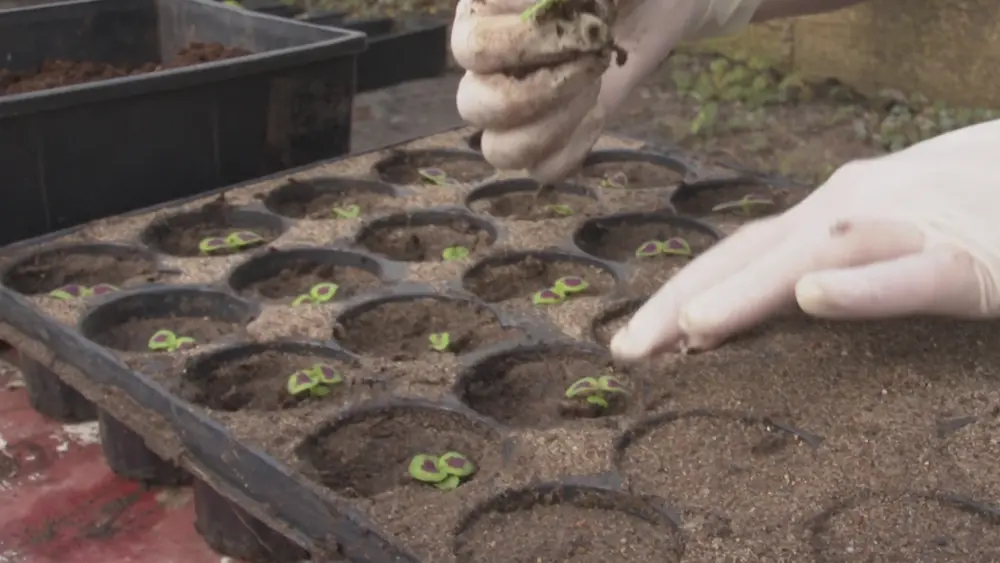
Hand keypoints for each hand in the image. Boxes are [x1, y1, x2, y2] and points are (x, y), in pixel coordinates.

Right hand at [451, 0, 762, 182]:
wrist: (653, 1)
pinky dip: (574, 147)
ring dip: (554, 125)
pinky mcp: (551, 138)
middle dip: (541, 90)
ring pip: (499, 149)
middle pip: (473, 106)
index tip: (586, 21)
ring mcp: (514, 107)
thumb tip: (557, 6)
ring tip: (593, 85)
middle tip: (592, 58)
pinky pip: (543, 168)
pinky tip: (598, 109)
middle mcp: (486, 65)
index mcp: (482, 12)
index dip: (530, 41)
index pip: (475, 46)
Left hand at [610, 119, 999, 359]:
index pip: (734, 256)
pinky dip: (859, 285)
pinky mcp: (968, 259)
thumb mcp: (877, 239)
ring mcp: (905, 227)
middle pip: (750, 254)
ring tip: (693, 326)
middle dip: (683, 300)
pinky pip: (910, 274)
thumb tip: (765, 316)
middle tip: (628, 351)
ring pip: (815, 253)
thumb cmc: (956, 211)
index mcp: (825, 216)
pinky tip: (814, 294)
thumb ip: (821, 273)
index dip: (676, 294)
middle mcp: (850, 211)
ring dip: (750, 289)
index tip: (629, 344)